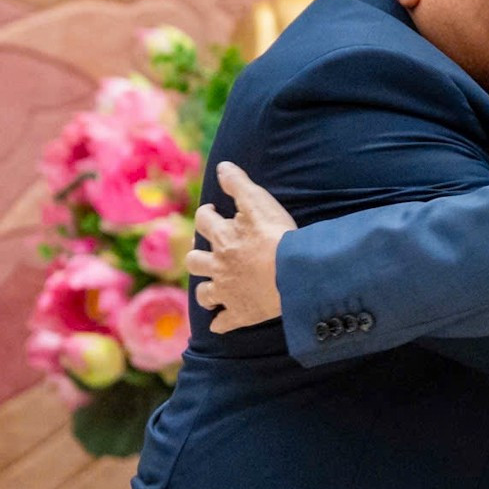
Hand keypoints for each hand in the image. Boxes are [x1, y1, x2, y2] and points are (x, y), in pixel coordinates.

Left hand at [185, 161, 295, 331]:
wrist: (294, 275)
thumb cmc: (278, 237)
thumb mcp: (259, 202)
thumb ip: (239, 184)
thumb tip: (221, 166)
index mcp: (222, 237)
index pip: (203, 221)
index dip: (206, 215)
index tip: (213, 213)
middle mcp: (218, 265)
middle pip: (194, 260)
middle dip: (198, 255)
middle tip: (209, 252)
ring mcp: (227, 292)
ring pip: (203, 294)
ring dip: (205, 291)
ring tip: (212, 289)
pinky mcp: (240, 314)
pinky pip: (223, 323)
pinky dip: (221, 322)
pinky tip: (220, 323)